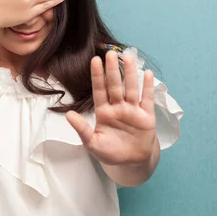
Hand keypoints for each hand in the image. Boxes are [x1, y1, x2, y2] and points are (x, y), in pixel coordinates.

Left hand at [66, 50, 156, 165]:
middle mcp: (117, 107)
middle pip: (114, 85)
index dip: (97, 76)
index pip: (99, 90)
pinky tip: (147, 74)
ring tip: (128, 57)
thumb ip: (82, 129)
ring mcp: (132, 110)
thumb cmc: (109, 152)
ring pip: (130, 88)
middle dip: (112, 70)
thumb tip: (68, 115)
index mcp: (103, 112)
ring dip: (130, 73)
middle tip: (110, 53)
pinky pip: (147, 99)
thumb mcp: (92, 143)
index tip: (94, 60)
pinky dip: (148, 87)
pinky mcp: (146, 116)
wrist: (131, 162)